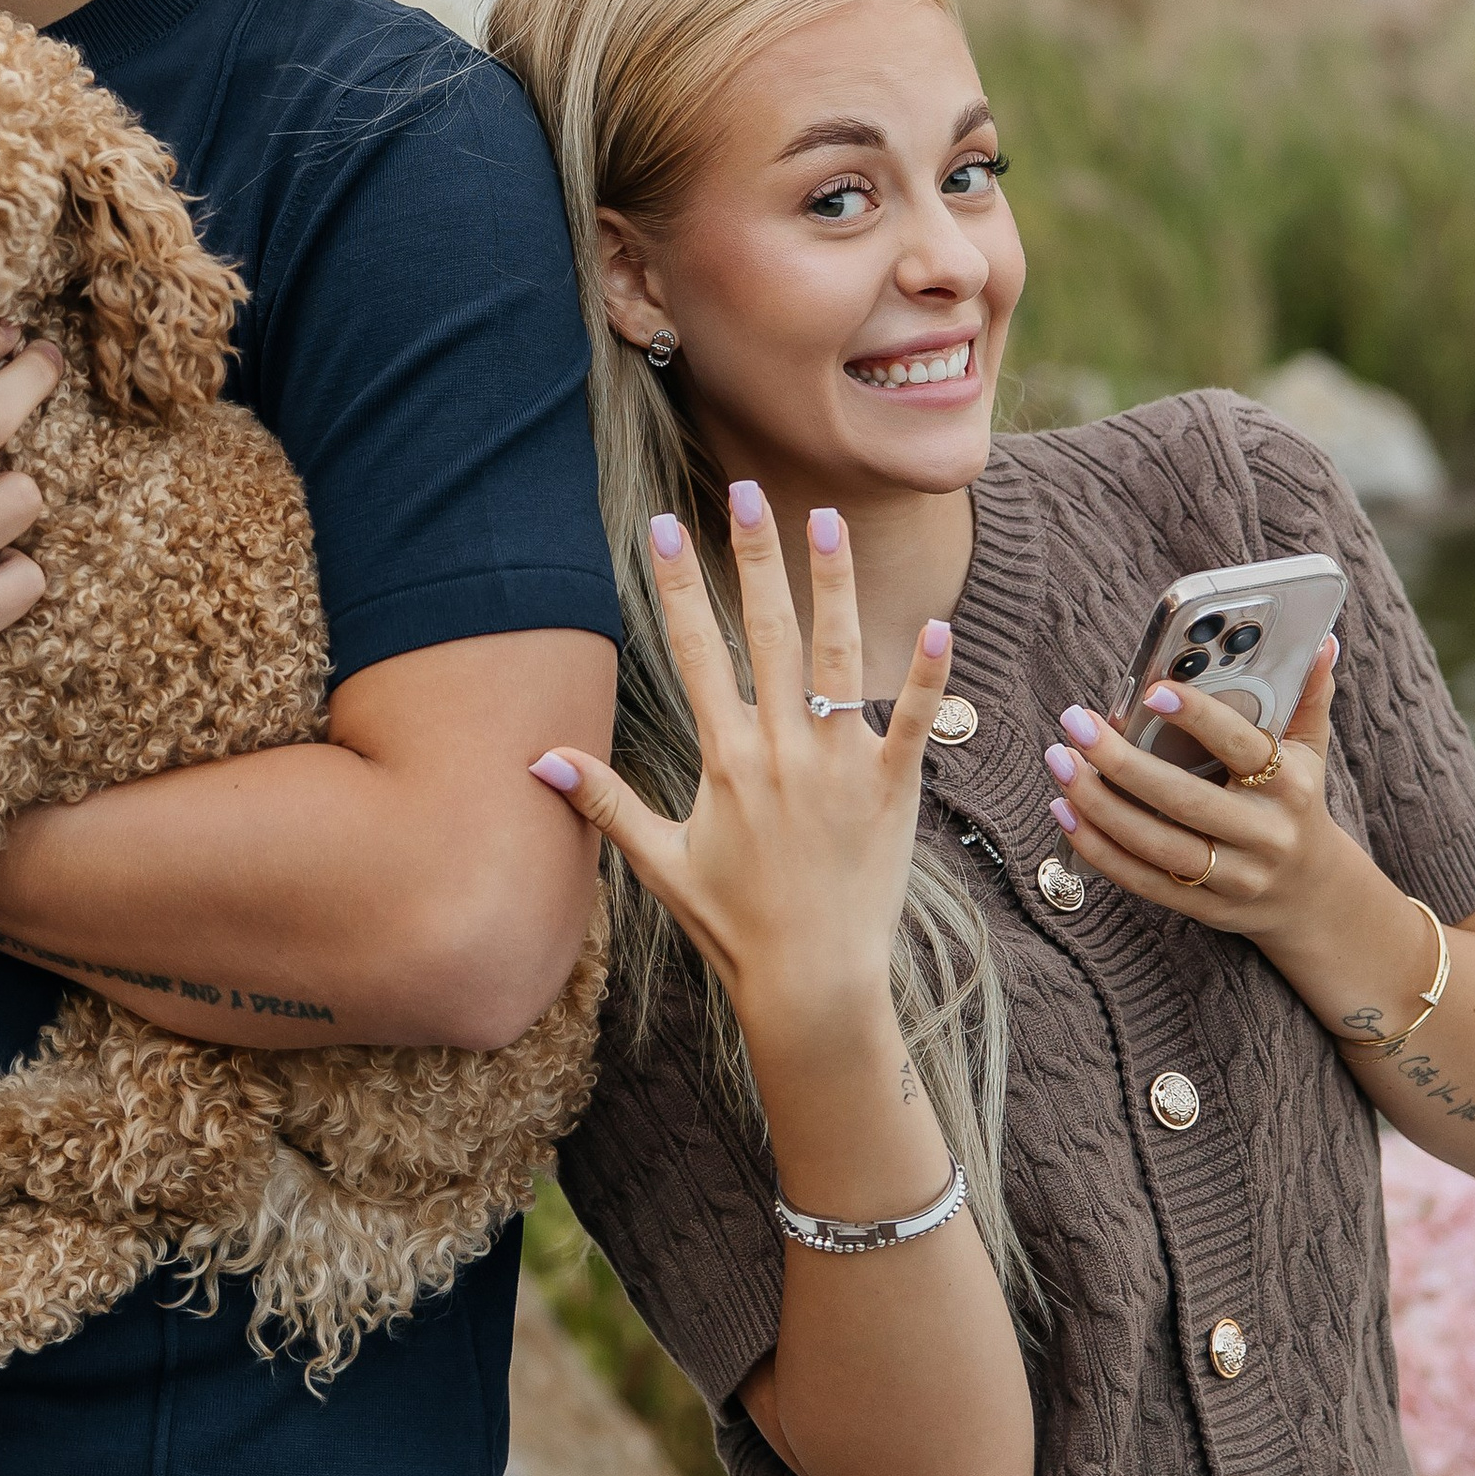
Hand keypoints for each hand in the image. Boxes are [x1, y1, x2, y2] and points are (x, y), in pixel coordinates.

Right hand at [531, 483, 952, 1069]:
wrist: (812, 984)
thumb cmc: (733, 925)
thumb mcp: (659, 862)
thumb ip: (604, 801)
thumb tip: (536, 759)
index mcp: (723, 760)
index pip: (694, 651)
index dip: (676, 585)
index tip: (662, 524)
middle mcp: (780, 751)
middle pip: (765, 634)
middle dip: (753, 557)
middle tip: (746, 491)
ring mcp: (840, 766)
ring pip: (837, 657)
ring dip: (833, 585)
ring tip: (829, 521)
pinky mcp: (892, 789)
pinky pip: (911, 721)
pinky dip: (926, 673)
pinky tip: (938, 621)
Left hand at [1045, 635, 1357, 952]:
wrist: (1314, 894)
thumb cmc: (1297, 803)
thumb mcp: (1310, 750)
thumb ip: (1309, 695)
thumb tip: (1321, 641)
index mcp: (1291, 786)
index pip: (1243, 747)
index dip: (1200, 719)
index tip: (1153, 692)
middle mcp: (1264, 835)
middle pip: (1185, 800)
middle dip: (1122, 762)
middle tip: (1076, 724)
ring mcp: (1234, 877)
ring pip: (1157, 846)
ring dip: (1099, 805)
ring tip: (1059, 763)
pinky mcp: (1204, 906)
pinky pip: (1143, 881)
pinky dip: (1099, 849)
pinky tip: (1066, 813)